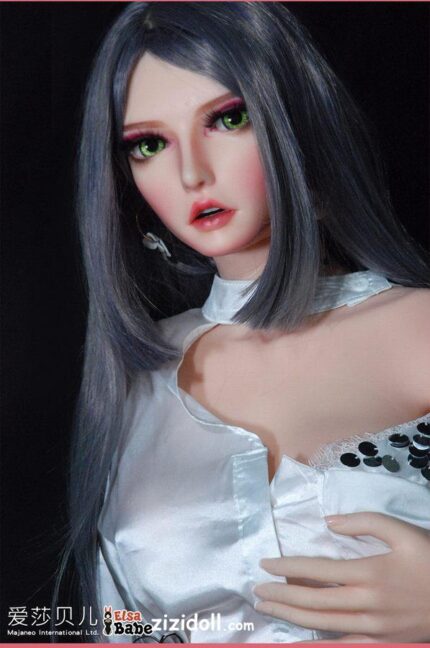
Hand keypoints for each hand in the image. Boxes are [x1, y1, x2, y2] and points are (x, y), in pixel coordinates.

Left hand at [253, 512, 429, 641]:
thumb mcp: (402, 531)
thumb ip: (365, 522)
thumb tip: (329, 523)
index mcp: (369, 573)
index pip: (317, 570)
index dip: (288, 567)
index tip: (265, 563)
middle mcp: (367, 603)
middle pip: (314, 601)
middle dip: (281, 595)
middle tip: (256, 590)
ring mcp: (375, 627)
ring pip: (324, 623)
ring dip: (292, 616)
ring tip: (268, 609)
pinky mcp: (383, 642)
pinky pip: (346, 643)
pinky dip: (321, 640)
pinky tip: (303, 637)